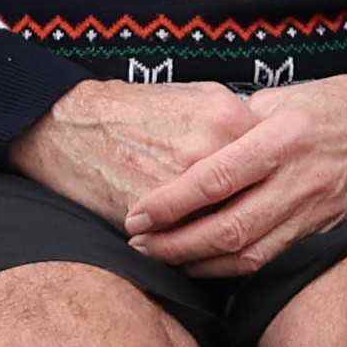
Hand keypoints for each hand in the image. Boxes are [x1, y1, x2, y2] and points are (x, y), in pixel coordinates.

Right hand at [8, 78, 257, 234]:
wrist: (73, 126)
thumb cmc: (136, 110)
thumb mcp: (199, 97)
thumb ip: (239, 123)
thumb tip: (269, 148)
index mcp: (229, 118)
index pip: (273, 163)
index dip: (274, 183)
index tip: (273, 192)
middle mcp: (211, 150)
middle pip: (254, 198)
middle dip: (256, 216)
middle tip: (258, 223)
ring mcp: (182, 184)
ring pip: (224, 224)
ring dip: (226, 241)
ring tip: (226, 242)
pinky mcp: (153, 213)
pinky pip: (187, 241)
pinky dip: (192, 250)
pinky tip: (193, 249)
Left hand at [120, 74, 346, 279]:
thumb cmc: (334, 104)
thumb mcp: (282, 99)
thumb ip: (237, 127)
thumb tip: (187, 151)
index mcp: (284, 138)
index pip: (215, 179)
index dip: (170, 203)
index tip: (136, 216)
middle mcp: (300, 179)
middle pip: (228, 228)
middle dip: (176, 245)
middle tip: (140, 246)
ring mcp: (317, 211)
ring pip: (249, 256)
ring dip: (200, 265)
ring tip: (164, 260)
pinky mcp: (327, 232)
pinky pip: (274, 262)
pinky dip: (235, 271)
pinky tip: (208, 267)